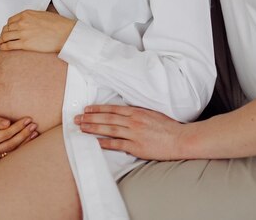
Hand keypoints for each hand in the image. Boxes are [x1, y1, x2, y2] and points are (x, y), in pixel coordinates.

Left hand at [0, 9, 75, 52]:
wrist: (65, 33)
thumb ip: (32, 17)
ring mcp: (23, 33)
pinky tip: (2, 48)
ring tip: (0, 43)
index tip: (8, 30)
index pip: (10, 20)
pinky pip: (9, 45)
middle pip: (6, 28)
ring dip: (1, 40)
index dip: (7, 26)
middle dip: (3, 34)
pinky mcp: (25, 44)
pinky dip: (3, 47)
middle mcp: (22, 22)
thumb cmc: (57, 24)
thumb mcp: (42, 14)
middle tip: (2, 38)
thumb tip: (27, 22)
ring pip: (5, 37)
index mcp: (26, 14)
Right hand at [0, 115, 38, 159]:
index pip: (5, 134)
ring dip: (25, 141)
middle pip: (11, 143)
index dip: (17, 127)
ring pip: (13, 150)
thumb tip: (8, 123)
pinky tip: (31, 138)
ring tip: (35, 131)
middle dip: (24, 134)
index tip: (28, 119)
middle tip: (34, 125)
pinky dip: (23, 145)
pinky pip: (13, 151)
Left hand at [74, 105, 190, 159]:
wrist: (179, 139)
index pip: (113, 109)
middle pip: (108, 118)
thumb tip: (124, 115)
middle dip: (91, 118)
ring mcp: (134, 134)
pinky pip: (118, 144)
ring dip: (94, 128)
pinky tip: (96, 142)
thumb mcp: (151, 114)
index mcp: (137, 111)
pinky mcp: (137, 147)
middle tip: (77, 118)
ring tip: (81, 128)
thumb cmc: (167, 127)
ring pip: (110, 129)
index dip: (98, 109)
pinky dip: (106, 143)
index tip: (87, 109)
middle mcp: (133, 121)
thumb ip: (137, 114)